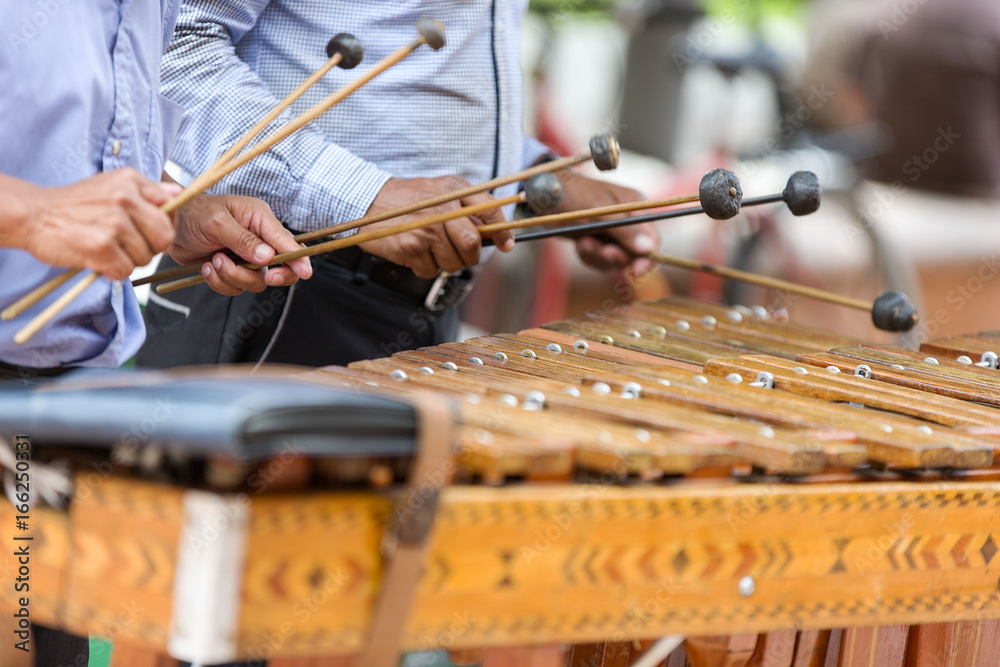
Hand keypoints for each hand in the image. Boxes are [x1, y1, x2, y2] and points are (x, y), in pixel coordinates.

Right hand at [5, 169, 179, 279]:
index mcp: (130, 181)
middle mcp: (125, 198)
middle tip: (128, 245)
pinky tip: (98, 259)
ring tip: (106, 248)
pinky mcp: (101, 246)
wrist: (34, 215)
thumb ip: (147, 191)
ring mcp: (114, 223)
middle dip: (150, 248)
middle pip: (164, 238)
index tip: (149, 230)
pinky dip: (112, 271)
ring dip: (127, 261)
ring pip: (144, 258)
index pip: (171, 208)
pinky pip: (125, 270)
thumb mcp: (112, 185)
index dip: (164, 225)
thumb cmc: (75, 205)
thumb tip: (178, 192)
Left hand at [169, 194, 312, 295]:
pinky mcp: (232, 270)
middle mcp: (258, 239)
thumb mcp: (217, 222)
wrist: (169, 223)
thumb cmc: (193, 213)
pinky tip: (207, 267)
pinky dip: (220, 282)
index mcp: (260, 219)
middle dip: (270, 276)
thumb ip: (243, 240)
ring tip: (215, 261)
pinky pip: (236, 288)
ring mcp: (246, 257)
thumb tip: (268, 257)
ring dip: (234, 276)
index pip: (287, 241)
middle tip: (266, 277)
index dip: (298, 258)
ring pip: (256, 281)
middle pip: (281, 267)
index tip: (305, 273)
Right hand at [358, 176, 514, 278]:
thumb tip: (492, 234)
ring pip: (452, 263)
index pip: (489, 209)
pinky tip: (415, 252)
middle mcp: (442, 208)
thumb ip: (465, 208)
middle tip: (461, 256)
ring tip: (431, 249)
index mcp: (453, 190)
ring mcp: (426, 229)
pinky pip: (430, 271)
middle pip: (472, 244)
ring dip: (445, 263)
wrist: (366, 200)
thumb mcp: (440, 191)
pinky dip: (425, 268)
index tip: (506, 245)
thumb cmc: (408, 199)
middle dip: (469, 257)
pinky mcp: (410, 247)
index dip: (503, 231)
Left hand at [555, 170, 658, 274]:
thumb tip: (649, 248)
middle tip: (599, 249)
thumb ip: (625, 230)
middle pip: (634, 254)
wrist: (544, 195)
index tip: (636, 270)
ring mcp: (612, 232)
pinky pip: (600, 261)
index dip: (647, 257)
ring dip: (598, 256)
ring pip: (616, 260)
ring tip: (583, 242)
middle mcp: (628, 221)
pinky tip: (579, 243)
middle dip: (614, 256)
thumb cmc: (573, 195)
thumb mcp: (599, 211)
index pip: (653, 239)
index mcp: (636, 207)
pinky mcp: (598, 241)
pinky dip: (589, 256)